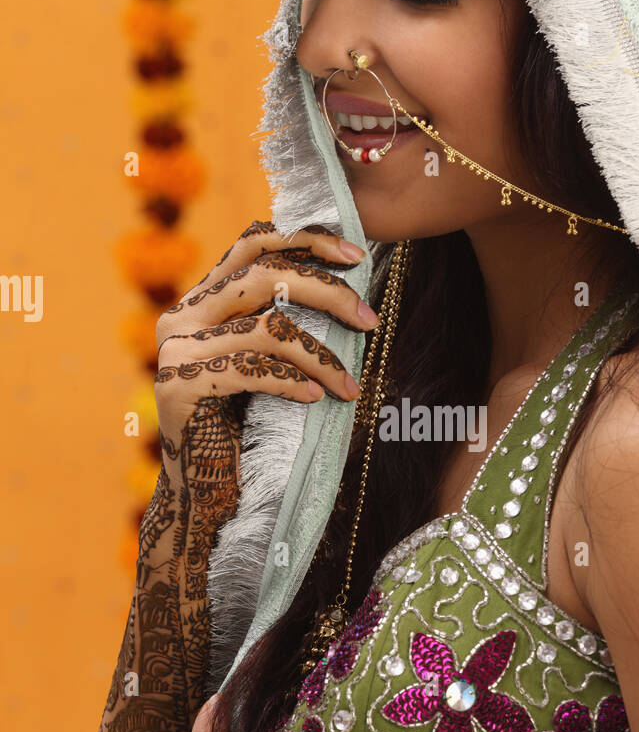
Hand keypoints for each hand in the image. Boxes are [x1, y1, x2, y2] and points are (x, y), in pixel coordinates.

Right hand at [154, 218, 376, 475]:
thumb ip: (280, 321)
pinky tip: (316, 399)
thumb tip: (348, 291)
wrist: (204, 491)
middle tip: (369, 320)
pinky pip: (252, 370)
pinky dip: (292, 382)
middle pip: (265, 276)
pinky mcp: (179, 385)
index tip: (357, 257)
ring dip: (321, 357)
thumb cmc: (245, 426)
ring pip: (267, 328)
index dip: (306, 241)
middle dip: (327, 293)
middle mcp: (181, 316)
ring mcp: (175, 350)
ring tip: (349, 385)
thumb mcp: (266, 362)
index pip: (253, 245)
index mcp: (201, 300)